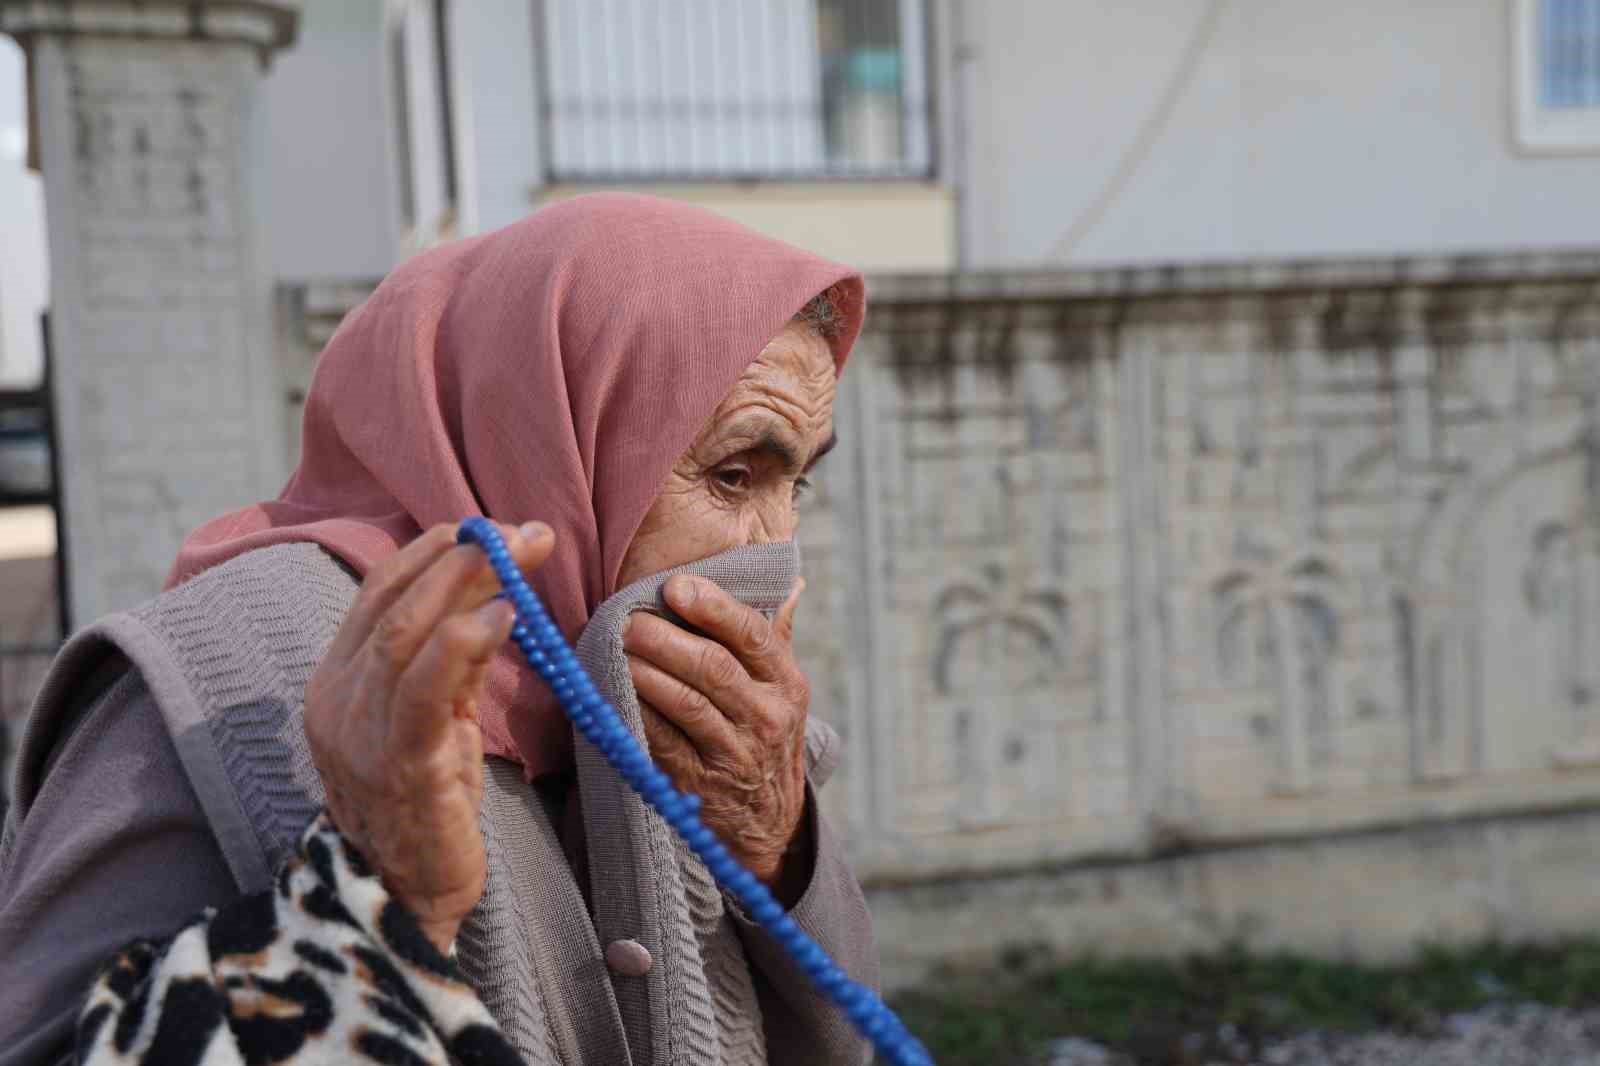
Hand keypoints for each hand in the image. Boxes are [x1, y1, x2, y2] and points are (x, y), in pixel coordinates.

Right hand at [303, 520, 554, 952]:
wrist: (402, 896)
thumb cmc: (423, 800)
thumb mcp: (434, 716)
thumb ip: (451, 662)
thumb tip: (493, 597)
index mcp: (337, 680)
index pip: (378, 592)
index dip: (431, 552)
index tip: (484, 527)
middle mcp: (338, 699)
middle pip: (396, 603)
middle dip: (462, 557)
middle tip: (524, 532)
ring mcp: (362, 734)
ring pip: (404, 636)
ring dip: (466, 585)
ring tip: (517, 556)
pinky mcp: (400, 768)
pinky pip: (424, 694)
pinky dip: (463, 645)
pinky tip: (504, 617)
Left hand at [623, 575, 811, 899]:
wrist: (769, 823)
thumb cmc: (765, 735)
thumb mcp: (782, 690)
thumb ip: (776, 635)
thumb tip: (790, 581)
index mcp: (787, 684)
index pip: (753, 635)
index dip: (713, 607)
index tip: (674, 586)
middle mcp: (767, 718)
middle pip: (713, 668)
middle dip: (665, 639)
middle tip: (627, 619)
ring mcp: (734, 755)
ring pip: (685, 703)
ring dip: (644, 672)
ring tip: (614, 647)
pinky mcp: (699, 784)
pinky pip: (661, 741)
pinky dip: (636, 712)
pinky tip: (614, 691)